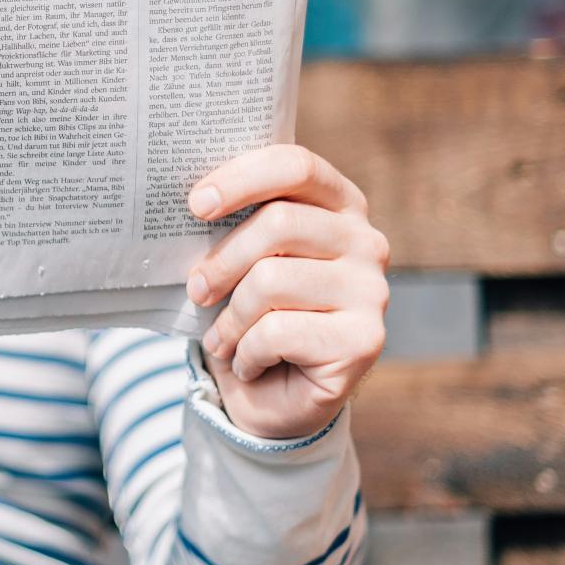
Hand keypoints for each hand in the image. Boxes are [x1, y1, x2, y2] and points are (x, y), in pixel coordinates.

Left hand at [185, 145, 387, 439]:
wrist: (273, 399)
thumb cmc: (251, 316)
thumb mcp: (239, 261)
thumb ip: (232, 224)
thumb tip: (191, 200)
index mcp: (339, 205)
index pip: (296, 166)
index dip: (242, 178)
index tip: (196, 205)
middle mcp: (366, 241)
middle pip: (279, 223)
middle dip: (222, 261)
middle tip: (196, 290)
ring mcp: (372, 291)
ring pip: (271, 280)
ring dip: (230, 318)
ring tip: (222, 338)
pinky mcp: (365, 340)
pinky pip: (278, 331)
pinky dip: (246, 353)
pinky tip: (249, 364)